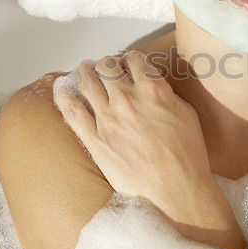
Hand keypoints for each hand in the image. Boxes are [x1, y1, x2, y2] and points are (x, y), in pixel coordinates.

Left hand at [52, 49, 213, 207]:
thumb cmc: (186, 157)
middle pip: (107, 66)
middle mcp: (128, 99)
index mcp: (153, 90)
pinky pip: (71, 111)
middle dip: (105, 64)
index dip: (129, 58)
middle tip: (104, 67)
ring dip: (84, 72)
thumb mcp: (186, 115)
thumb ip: (167, 97)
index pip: (135, 59)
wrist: (175, 189)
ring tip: (84, 71)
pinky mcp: (94, 139)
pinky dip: (63, 95)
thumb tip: (154, 90)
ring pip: (87, 82)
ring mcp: (108, 118)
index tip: (127, 63)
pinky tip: (61, 88)